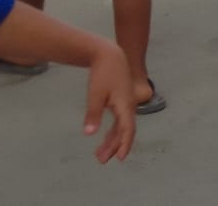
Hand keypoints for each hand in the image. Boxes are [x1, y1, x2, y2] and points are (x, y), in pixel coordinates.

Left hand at [82, 43, 135, 162]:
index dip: (125, 144)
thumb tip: (89, 134)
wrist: (110, 56)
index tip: (120, 158)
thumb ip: (93, 114)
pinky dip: (112, 131)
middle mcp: (128, 107)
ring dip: (112, 141)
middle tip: (102, 160)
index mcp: (125, 106)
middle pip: (124, 131)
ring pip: (121, 127)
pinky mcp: (120, 102)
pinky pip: (119, 121)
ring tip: (99, 154)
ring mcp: (125, 105)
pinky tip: (104, 137)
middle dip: (114, 146)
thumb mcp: (95, 94)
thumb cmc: (103, 74)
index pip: (128, 129)